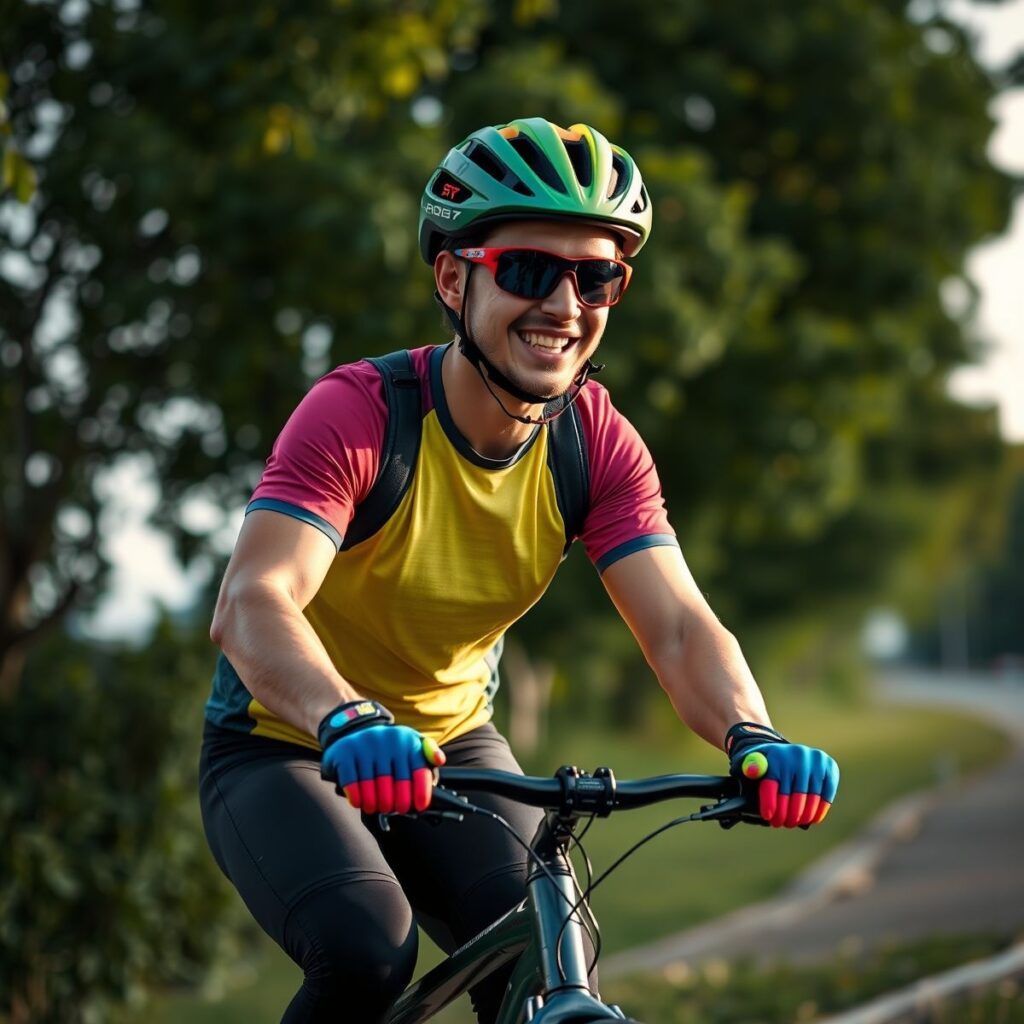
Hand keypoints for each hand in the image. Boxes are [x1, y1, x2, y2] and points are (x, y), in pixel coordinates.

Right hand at [318, 700, 445, 813]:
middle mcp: (388, 739)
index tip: (418, 806)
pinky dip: (357, 797)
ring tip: (377, 807)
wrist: (354, 728)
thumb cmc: (388, 747)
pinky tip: (360, 802)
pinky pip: (352, 782)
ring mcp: (365, 744)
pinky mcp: (345, 751)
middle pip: (396, 783)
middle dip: (397, 802)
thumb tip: (440, 759)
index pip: (419, 771)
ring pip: (373, 786)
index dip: (421, 793)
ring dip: (376, 803)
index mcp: (407, 741)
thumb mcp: (411, 744)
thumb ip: (428, 753)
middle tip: (394, 808)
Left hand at [725, 722, 838, 827]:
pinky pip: (826, 795)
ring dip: (802, 816)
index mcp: (776, 755)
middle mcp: (797, 755)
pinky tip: (811, 819)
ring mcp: (816, 760)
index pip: (771, 786)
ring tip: (793, 822)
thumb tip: (752, 770)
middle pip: (791, 794)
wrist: (788, 752)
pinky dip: (819, 810)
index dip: (769, 805)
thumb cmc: (768, 763)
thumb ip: (749, 766)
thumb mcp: (752, 761)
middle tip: (781, 824)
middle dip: (785, 814)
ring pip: (810, 798)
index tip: (768, 817)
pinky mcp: (830, 767)